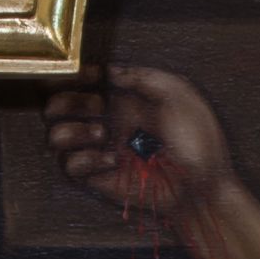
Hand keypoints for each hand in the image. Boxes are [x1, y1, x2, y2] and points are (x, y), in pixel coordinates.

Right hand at [45, 61, 230, 227]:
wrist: (204, 188)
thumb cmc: (199, 143)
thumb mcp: (178, 93)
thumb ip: (142, 76)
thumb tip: (110, 70)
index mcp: (123, 102)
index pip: (80, 84)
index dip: (75, 76)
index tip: (90, 76)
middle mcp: (107, 125)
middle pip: (56, 106)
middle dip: (67, 100)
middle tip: (97, 108)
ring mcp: (100, 153)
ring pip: (55, 136)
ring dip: (72, 131)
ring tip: (103, 136)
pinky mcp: (99, 180)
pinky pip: (69, 166)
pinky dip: (84, 159)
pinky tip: (112, 161)